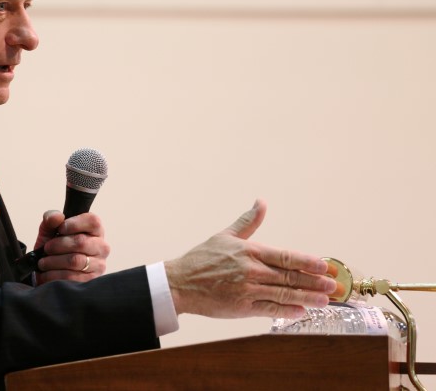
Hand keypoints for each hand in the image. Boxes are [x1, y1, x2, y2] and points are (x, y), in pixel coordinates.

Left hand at [33, 210, 109, 284]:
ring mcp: (98, 265)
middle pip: (81, 242)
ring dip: (54, 261)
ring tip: (43, 262)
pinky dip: (54, 275)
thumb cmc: (54, 248)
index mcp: (95, 230)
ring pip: (75, 260)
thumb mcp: (49, 230)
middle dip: (58, 245)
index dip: (74, 224)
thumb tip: (57, 217)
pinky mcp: (90, 281)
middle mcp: (102, 247)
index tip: (60, 229)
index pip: (93, 221)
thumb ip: (51, 219)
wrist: (48, 272)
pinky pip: (71, 277)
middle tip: (47, 248)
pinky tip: (47, 273)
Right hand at [164, 199, 336, 318]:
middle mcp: (251, 270)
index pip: (285, 256)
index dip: (307, 262)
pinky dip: (286, 311)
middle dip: (314, 281)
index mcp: (249, 252)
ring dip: (307, 297)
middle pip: (290, 277)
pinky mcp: (241, 308)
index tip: (324, 265)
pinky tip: (301, 311)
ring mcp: (247, 290)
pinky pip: (269, 310)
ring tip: (325, 300)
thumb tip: (261, 202)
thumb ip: (247, 222)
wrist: (179, 283)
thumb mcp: (224, 236)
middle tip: (333, 286)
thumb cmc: (201, 259)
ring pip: (284, 294)